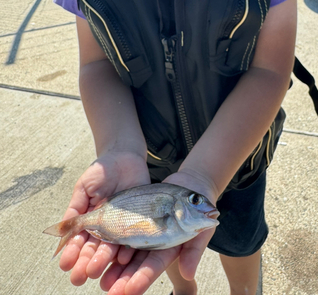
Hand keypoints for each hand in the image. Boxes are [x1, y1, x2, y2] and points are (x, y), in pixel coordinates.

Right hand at [57, 151, 150, 286]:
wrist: (125, 156)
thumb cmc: (102, 171)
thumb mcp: (84, 187)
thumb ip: (76, 208)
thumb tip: (62, 230)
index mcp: (90, 220)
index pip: (79, 240)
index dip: (72, 252)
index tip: (65, 264)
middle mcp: (105, 226)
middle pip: (94, 248)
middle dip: (85, 262)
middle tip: (78, 277)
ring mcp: (122, 225)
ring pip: (112, 247)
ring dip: (104, 261)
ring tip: (95, 270)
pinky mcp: (139, 221)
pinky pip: (133, 237)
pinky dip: (128, 249)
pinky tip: (122, 260)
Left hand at [99, 170, 218, 294]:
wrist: (191, 184)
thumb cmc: (199, 207)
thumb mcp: (201, 228)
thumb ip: (194, 251)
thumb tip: (187, 274)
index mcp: (170, 249)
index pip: (154, 267)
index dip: (142, 279)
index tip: (128, 291)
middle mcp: (155, 243)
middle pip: (136, 264)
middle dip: (122, 278)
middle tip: (108, 290)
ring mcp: (145, 230)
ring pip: (126, 250)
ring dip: (113, 265)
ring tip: (99, 277)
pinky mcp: (138, 218)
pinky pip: (123, 228)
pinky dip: (112, 240)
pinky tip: (99, 250)